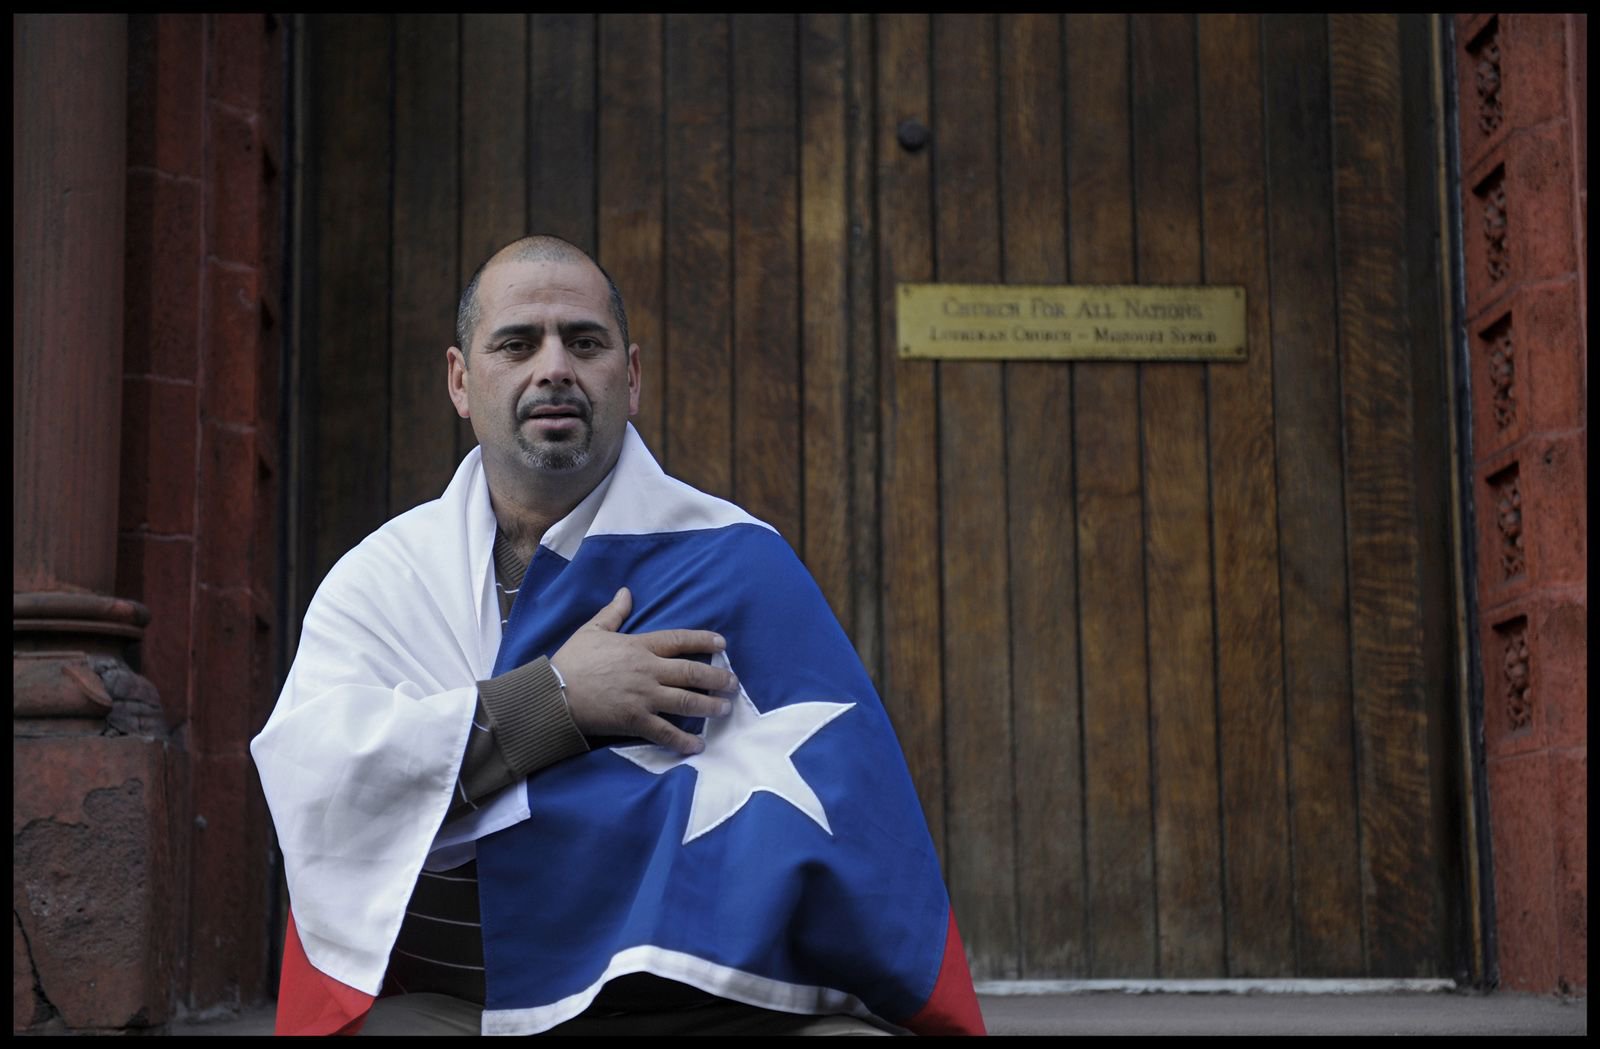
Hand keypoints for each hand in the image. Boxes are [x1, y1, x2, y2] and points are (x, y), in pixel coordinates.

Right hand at [551, 587, 737, 754]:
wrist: (554, 694)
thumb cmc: (572, 661)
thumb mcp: (592, 630)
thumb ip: (614, 612)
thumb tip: (626, 591)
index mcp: (639, 646)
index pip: (678, 640)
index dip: (703, 640)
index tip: (722, 644)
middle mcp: (648, 671)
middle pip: (691, 672)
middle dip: (716, 678)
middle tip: (733, 683)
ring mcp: (644, 697)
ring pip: (685, 701)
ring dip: (709, 705)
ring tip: (724, 708)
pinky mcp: (635, 721)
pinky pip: (665, 732)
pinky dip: (683, 740)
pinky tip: (699, 745)